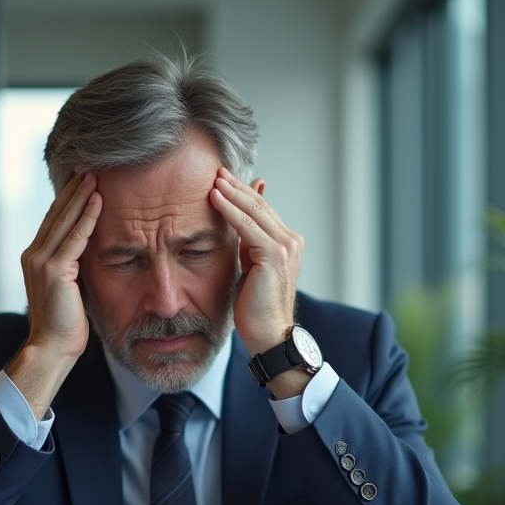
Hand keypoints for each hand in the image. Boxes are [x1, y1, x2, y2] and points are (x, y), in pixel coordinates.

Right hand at [6, 172, 101, 417]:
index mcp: (35, 258)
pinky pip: (75, 238)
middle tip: (90, 166)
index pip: (53, 221)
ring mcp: (41, 262)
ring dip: (81, 196)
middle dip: (74, 190)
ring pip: (64, 220)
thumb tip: (89, 252)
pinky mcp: (54, 271)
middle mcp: (33, 255)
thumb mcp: (67, 289)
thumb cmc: (64, 325)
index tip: (82, 180)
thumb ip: (72, 267)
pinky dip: (87, 218)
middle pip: (56, 214)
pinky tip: (98, 201)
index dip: (67, 199)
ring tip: (96, 175)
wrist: (51, 348)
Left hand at [209, 168, 310, 398]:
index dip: (242, 191)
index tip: (222, 178)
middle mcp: (291, 240)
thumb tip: (239, 219)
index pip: (262, 208)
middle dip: (236, 186)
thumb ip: (247, 241)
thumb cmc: (256, 306)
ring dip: (232, 193)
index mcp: (287, 242)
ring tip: (213, 179)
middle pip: (259, 204)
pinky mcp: (275, 255)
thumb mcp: (250, 266)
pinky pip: (247, 226)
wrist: (269, 334)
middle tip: (216, 170)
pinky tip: (215, 199)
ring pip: (254, 210)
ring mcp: (286, 247)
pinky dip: (230, 210)